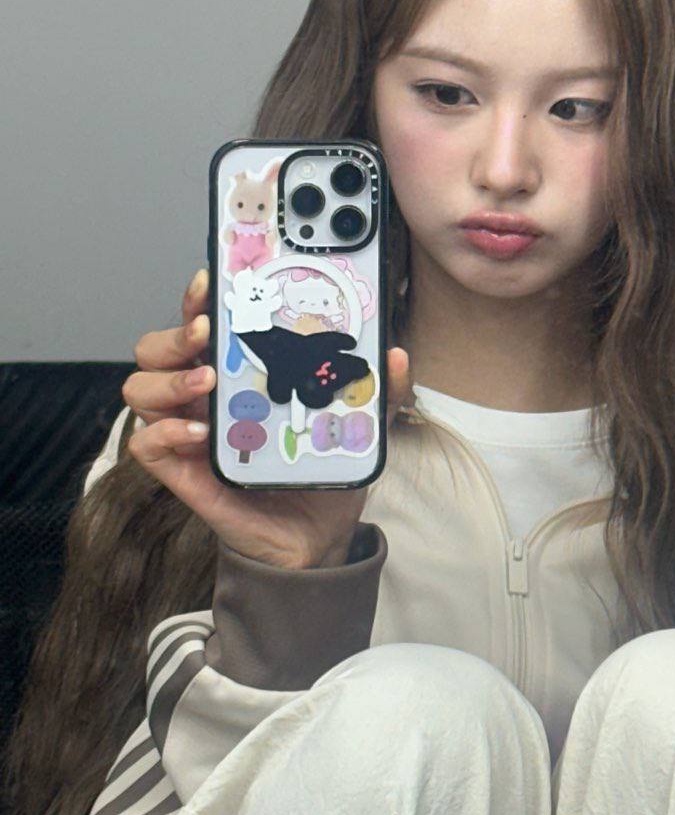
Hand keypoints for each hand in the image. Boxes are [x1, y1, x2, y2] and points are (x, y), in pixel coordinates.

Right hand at [123, 268, 412, 569]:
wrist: (317, 533)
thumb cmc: (323, 466)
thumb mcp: (359, 422)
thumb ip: (379, 388)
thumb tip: (393, 354)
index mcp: (238, 370)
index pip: (202, 322)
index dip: (198, 298)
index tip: (213, 281)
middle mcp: (204, 395)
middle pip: (157, 347)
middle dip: (174, 332)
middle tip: (208, 333)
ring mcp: (188, 431)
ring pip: (141, 388)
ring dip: (168, 379)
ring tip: (207, 384)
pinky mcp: (182, 471)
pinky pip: (144, 444)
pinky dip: (165, 432)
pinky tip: (199, 434)